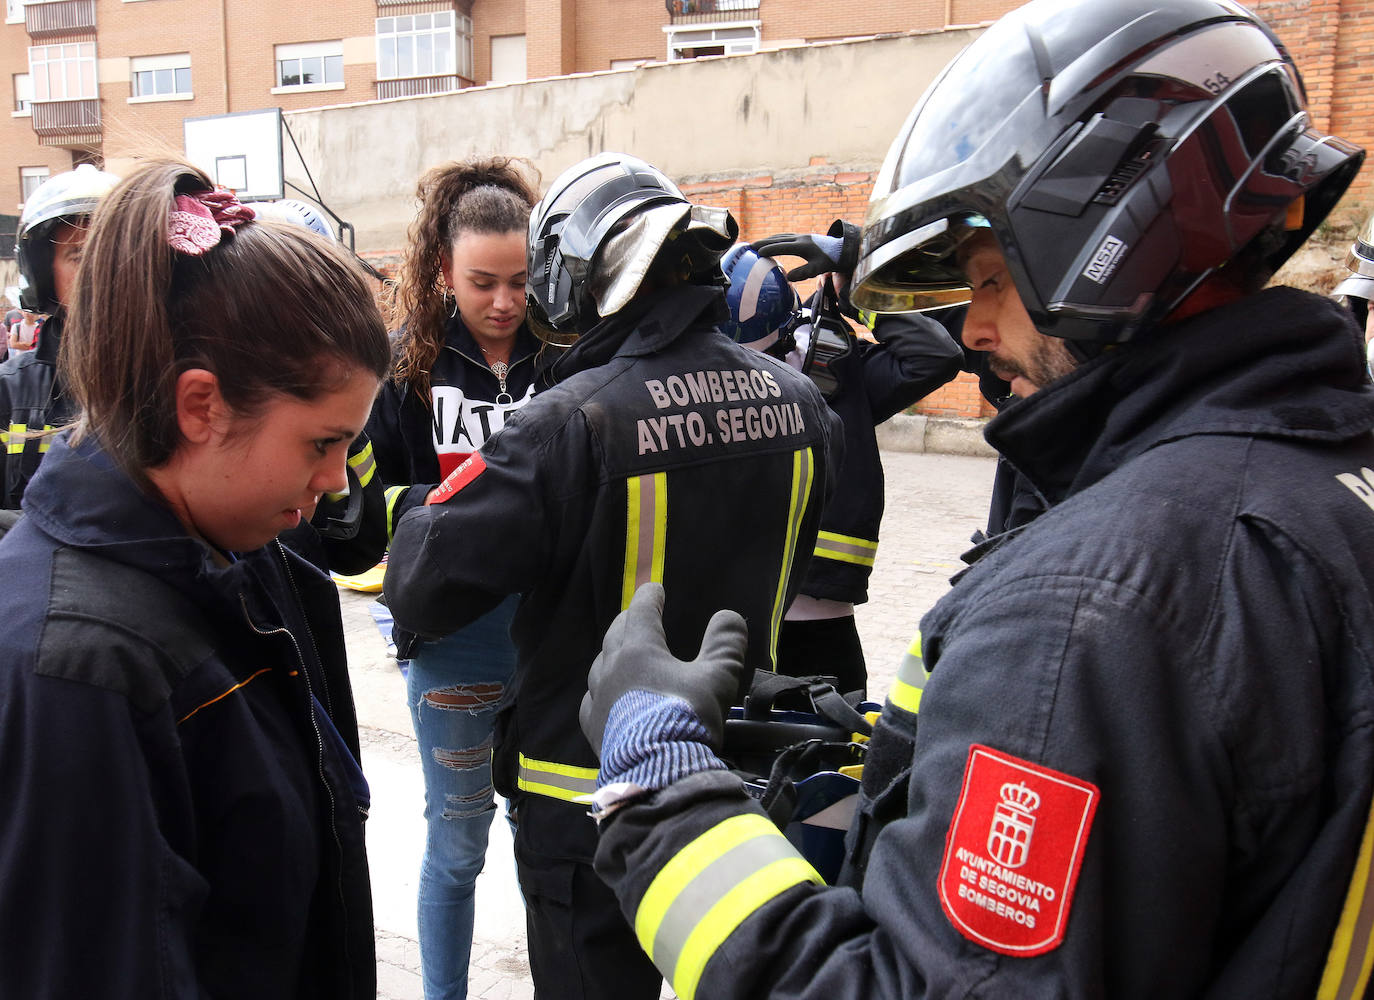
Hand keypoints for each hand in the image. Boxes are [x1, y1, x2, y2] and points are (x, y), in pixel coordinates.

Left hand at [580, 582, 747, 757]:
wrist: (657, 772)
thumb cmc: (687, 718)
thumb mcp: (718, 678)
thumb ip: (725, 644)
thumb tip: (729, 616)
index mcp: (640, 650)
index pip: (640, 611)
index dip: (649, 597)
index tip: (655, 589)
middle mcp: (612, 668)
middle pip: (616, 633)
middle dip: (628, 621)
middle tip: (637, 617)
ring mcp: (598, 698)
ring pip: (600, 665)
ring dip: (612, 654)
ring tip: (622, 654)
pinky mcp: (593, 727)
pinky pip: (592, 699)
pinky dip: (600, 690)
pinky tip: (605, 697)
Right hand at [750, 219, 860, 281]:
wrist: (844, 249)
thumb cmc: (831, 261)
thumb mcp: (818, 269)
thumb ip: (804, 273)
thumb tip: (788, 278)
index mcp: (803, 246)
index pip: (782, 246)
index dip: (769, 249)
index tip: (757, 252)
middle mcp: (800, 238)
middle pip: (778, 239)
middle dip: (764, 242)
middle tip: (749, 246)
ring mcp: (802, 237)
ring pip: (781, 236)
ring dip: (768, 240)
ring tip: (757, 244)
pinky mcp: (803, 238)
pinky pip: (786, 237)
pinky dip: (776, 239)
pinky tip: (772, 243)